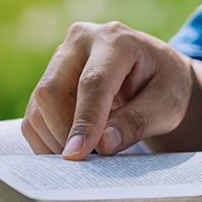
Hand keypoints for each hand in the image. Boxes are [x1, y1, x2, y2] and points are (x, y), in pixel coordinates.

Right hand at [21, 21, 192, 159]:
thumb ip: (137, 122)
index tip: (77, 154)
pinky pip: (34, 116)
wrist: (154, 74)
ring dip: (55, 140)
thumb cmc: (164, 86)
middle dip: (64, 133)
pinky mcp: (48, 79)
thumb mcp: (168, 105)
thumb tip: (101, 145)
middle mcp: (80, 42)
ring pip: (38, 106)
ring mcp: (59, 59)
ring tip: (87, 156)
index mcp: (116, 40)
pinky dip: (47, 140)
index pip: (92, 82)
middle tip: (88, 162)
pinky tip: (73, 148)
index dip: (84, 121)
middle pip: (52, 91)